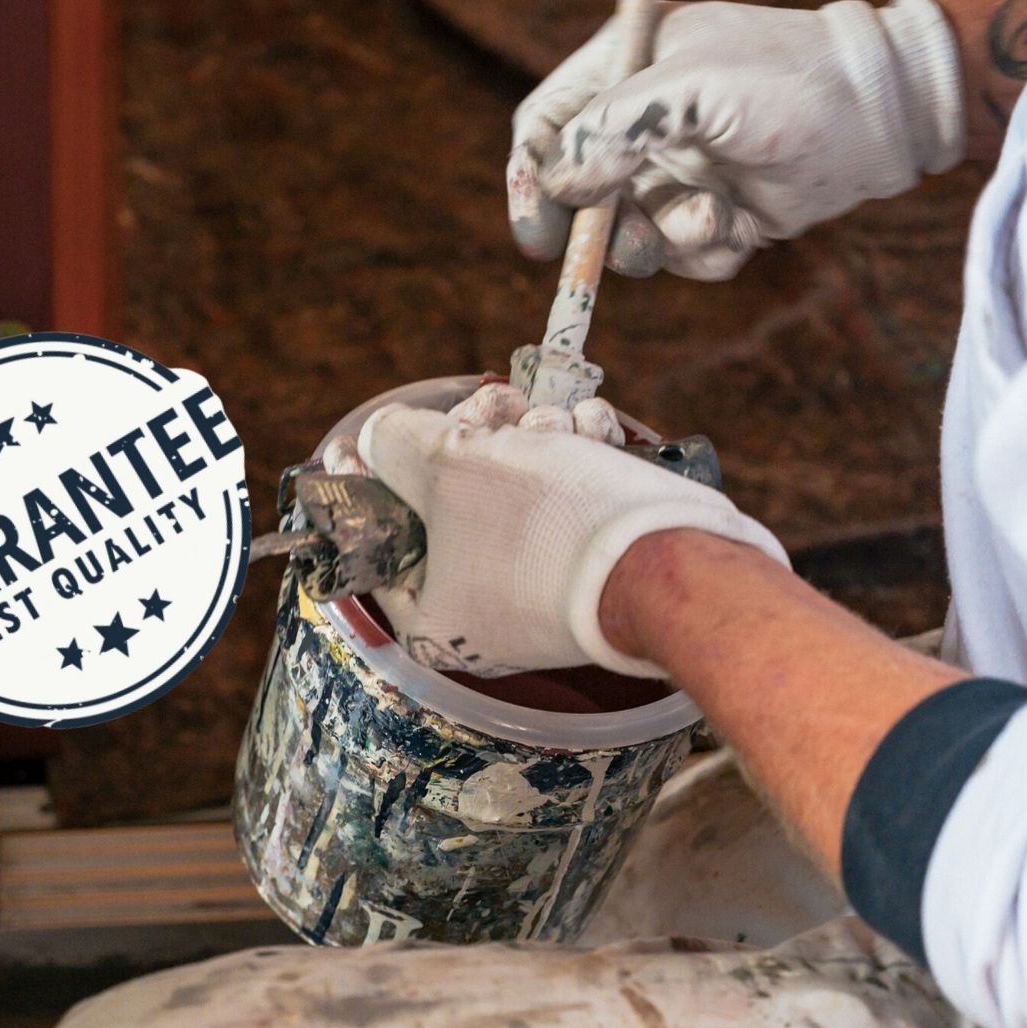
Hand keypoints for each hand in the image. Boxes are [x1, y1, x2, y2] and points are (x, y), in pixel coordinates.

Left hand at [348, 390, 786, 677]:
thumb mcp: (446, 467)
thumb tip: (375, 439)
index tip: (358, 440)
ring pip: (519, 486)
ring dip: (538, 435)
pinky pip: (571, 498)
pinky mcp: (599, 560)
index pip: (382, 540)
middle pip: (455, 502)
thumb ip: (394, 446)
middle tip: (497, 409)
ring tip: (559, 425)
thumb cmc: (544, 522)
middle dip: (480, 438)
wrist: (668, 552)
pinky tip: (594, 435)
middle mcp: (488, 615)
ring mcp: (548, 590)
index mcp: (434, 618)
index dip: (370, 478)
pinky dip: (581, 454)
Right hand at [507, 0, 964, 281]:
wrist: (881, 117)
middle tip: (634, 245)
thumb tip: (560, 183)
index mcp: (626, 68)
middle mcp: (646, 122)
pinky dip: (710, 252)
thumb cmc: (787, 81)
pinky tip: (747, 226)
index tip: (540, 236)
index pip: (546, 126)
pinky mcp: (720, 212)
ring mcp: (682, 170)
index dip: (531, 180)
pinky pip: (686, 256)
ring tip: (715, 219)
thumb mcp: (690, 87)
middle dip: (604, 229)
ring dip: (668, 241)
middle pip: (580, 195)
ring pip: (633, 236)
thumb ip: (613, 131)